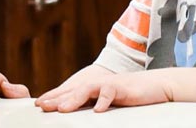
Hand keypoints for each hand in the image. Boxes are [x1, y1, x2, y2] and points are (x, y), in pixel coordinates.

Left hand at [38, 65, 171, 112]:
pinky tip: (97, 110)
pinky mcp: (123, 87)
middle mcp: (100, 84)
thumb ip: (94, 104)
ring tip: (63, 109)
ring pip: (88, 89)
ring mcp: (110, 84)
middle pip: (74, 89)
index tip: (39, 105)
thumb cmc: (133, 96)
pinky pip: (111, 92)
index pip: (71, 92)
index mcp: (95, 88)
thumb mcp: (110, 102)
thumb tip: (79, 112)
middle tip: (42, 106)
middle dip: (57, 98)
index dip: (55, 97)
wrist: (156, 86)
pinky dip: (103, 100)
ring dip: (75, 99)